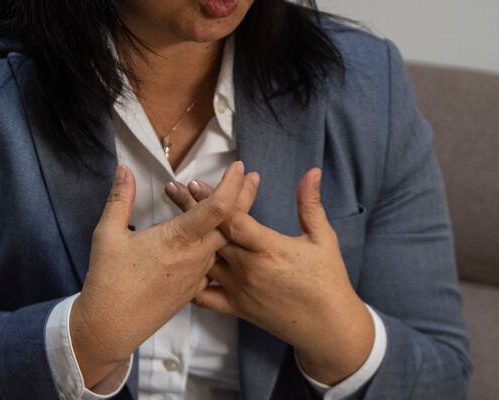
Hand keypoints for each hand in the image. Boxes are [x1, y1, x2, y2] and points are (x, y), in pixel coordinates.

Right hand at [70, 161, 250, 386]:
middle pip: (231, 223)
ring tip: (235, 201)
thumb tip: (123, 169)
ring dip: (229, 221)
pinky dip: (216, 245)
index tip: (239, 166)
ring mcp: (197, 275)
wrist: (111, 328)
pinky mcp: (194, 290)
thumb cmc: (108, 281)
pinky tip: (214, 238)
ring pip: (222, 243)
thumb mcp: (108, 235)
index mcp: (178, 239)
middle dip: (244, 197)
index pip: (217, 208)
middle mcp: (195, 256)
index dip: (232, 185)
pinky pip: (213, 263)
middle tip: (251, 177)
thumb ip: (120, 198)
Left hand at [169, 168, 373, 384]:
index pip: (233, 220)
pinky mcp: (236, 308)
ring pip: (204, 261)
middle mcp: (249, 269)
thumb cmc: (328, 280)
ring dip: (187, 240)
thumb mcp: (323, 238)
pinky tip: (179, 267)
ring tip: (170, 219)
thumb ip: (310, 204)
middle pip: (212, 235)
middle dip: (191, 210)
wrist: (327, 327)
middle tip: (173, 189)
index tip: (197, 182)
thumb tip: (312, 171)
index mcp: (269, 249)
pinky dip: (190, 283)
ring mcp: (239, 290)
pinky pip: (204, 297)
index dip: (214, 200)